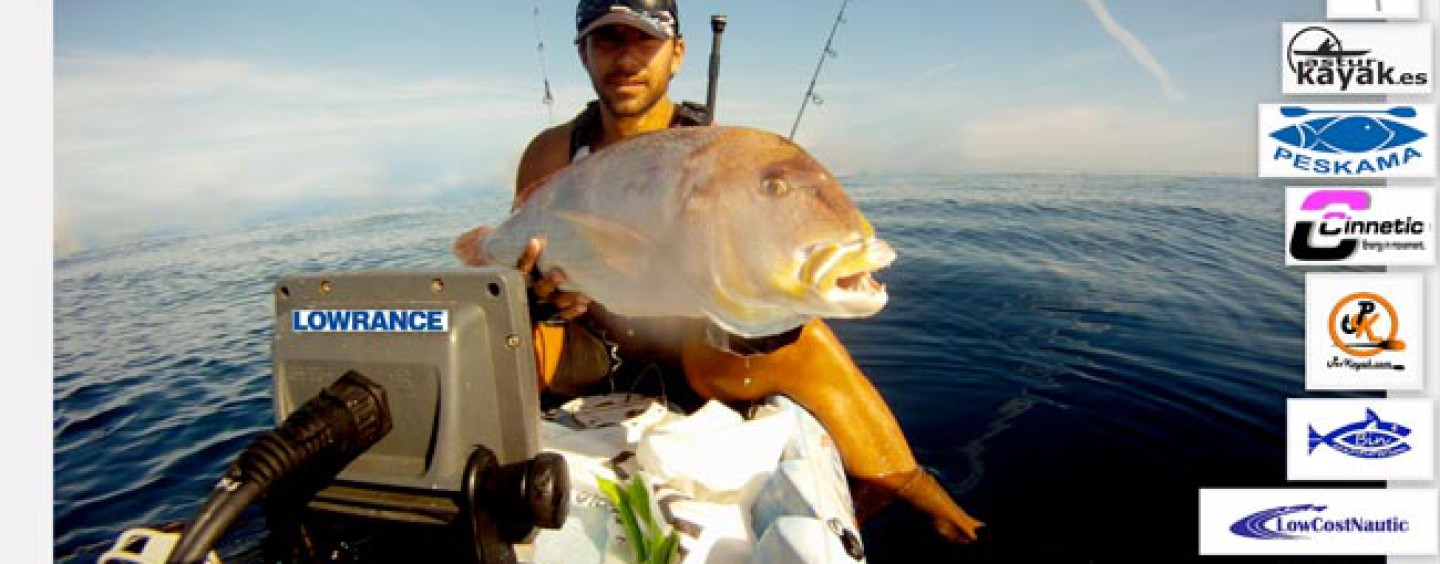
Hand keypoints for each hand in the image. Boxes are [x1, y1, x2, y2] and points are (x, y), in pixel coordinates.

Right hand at [453, 225, 590, 320]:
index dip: (527, 255)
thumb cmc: (523, 268)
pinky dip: (571, 312)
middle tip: (561, 274)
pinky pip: (560, 317)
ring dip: (566, 299)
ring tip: (582, 295)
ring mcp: (538, 306)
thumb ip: (521, 237)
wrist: (519, 296)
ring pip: (552, 305)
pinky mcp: (549, 315)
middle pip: (537, 289)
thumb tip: (526, 203)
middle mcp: (527, 293)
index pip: (519, 267)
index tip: (536, 240)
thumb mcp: (518, 254)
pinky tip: (583, 305)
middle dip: (549, 282)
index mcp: (518, 278)